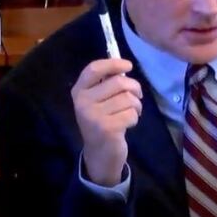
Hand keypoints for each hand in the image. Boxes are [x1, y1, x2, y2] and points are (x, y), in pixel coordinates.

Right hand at [71, 59, 142, 186]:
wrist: (99, 153)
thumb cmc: (103, 120)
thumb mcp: (99, 100)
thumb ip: (107, 83)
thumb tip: (124, 66)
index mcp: (79, 91)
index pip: (94, 69)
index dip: (113, 63)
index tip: (128, 66)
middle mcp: (82, 102)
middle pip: (119, 82)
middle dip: (135, 88)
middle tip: (137, 96)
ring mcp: (93, 116)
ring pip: (128, 99)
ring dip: (136, 106)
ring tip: (131, 113)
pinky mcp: (106, 128)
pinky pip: (131, 114)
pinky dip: (135, 118)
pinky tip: (127, 124)